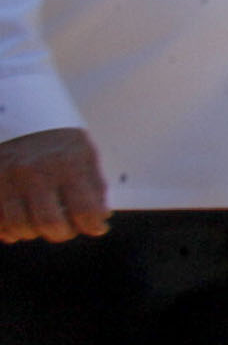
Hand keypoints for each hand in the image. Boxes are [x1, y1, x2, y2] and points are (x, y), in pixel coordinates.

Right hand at [0, 128, 108, 244]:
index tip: (95, 227)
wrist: (15, 111)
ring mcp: (7, 178)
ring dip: (33, 232)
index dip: (93, 226)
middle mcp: (35, 173)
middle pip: (51, 224)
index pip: (85, 211)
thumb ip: (95, 185)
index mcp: (67, 164)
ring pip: (20, 227)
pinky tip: (16, 224)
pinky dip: (7, 230)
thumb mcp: (84, 152)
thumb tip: (101, 219)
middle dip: (62, 233)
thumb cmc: (56, 135)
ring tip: (39, 223)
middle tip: (64, 228)